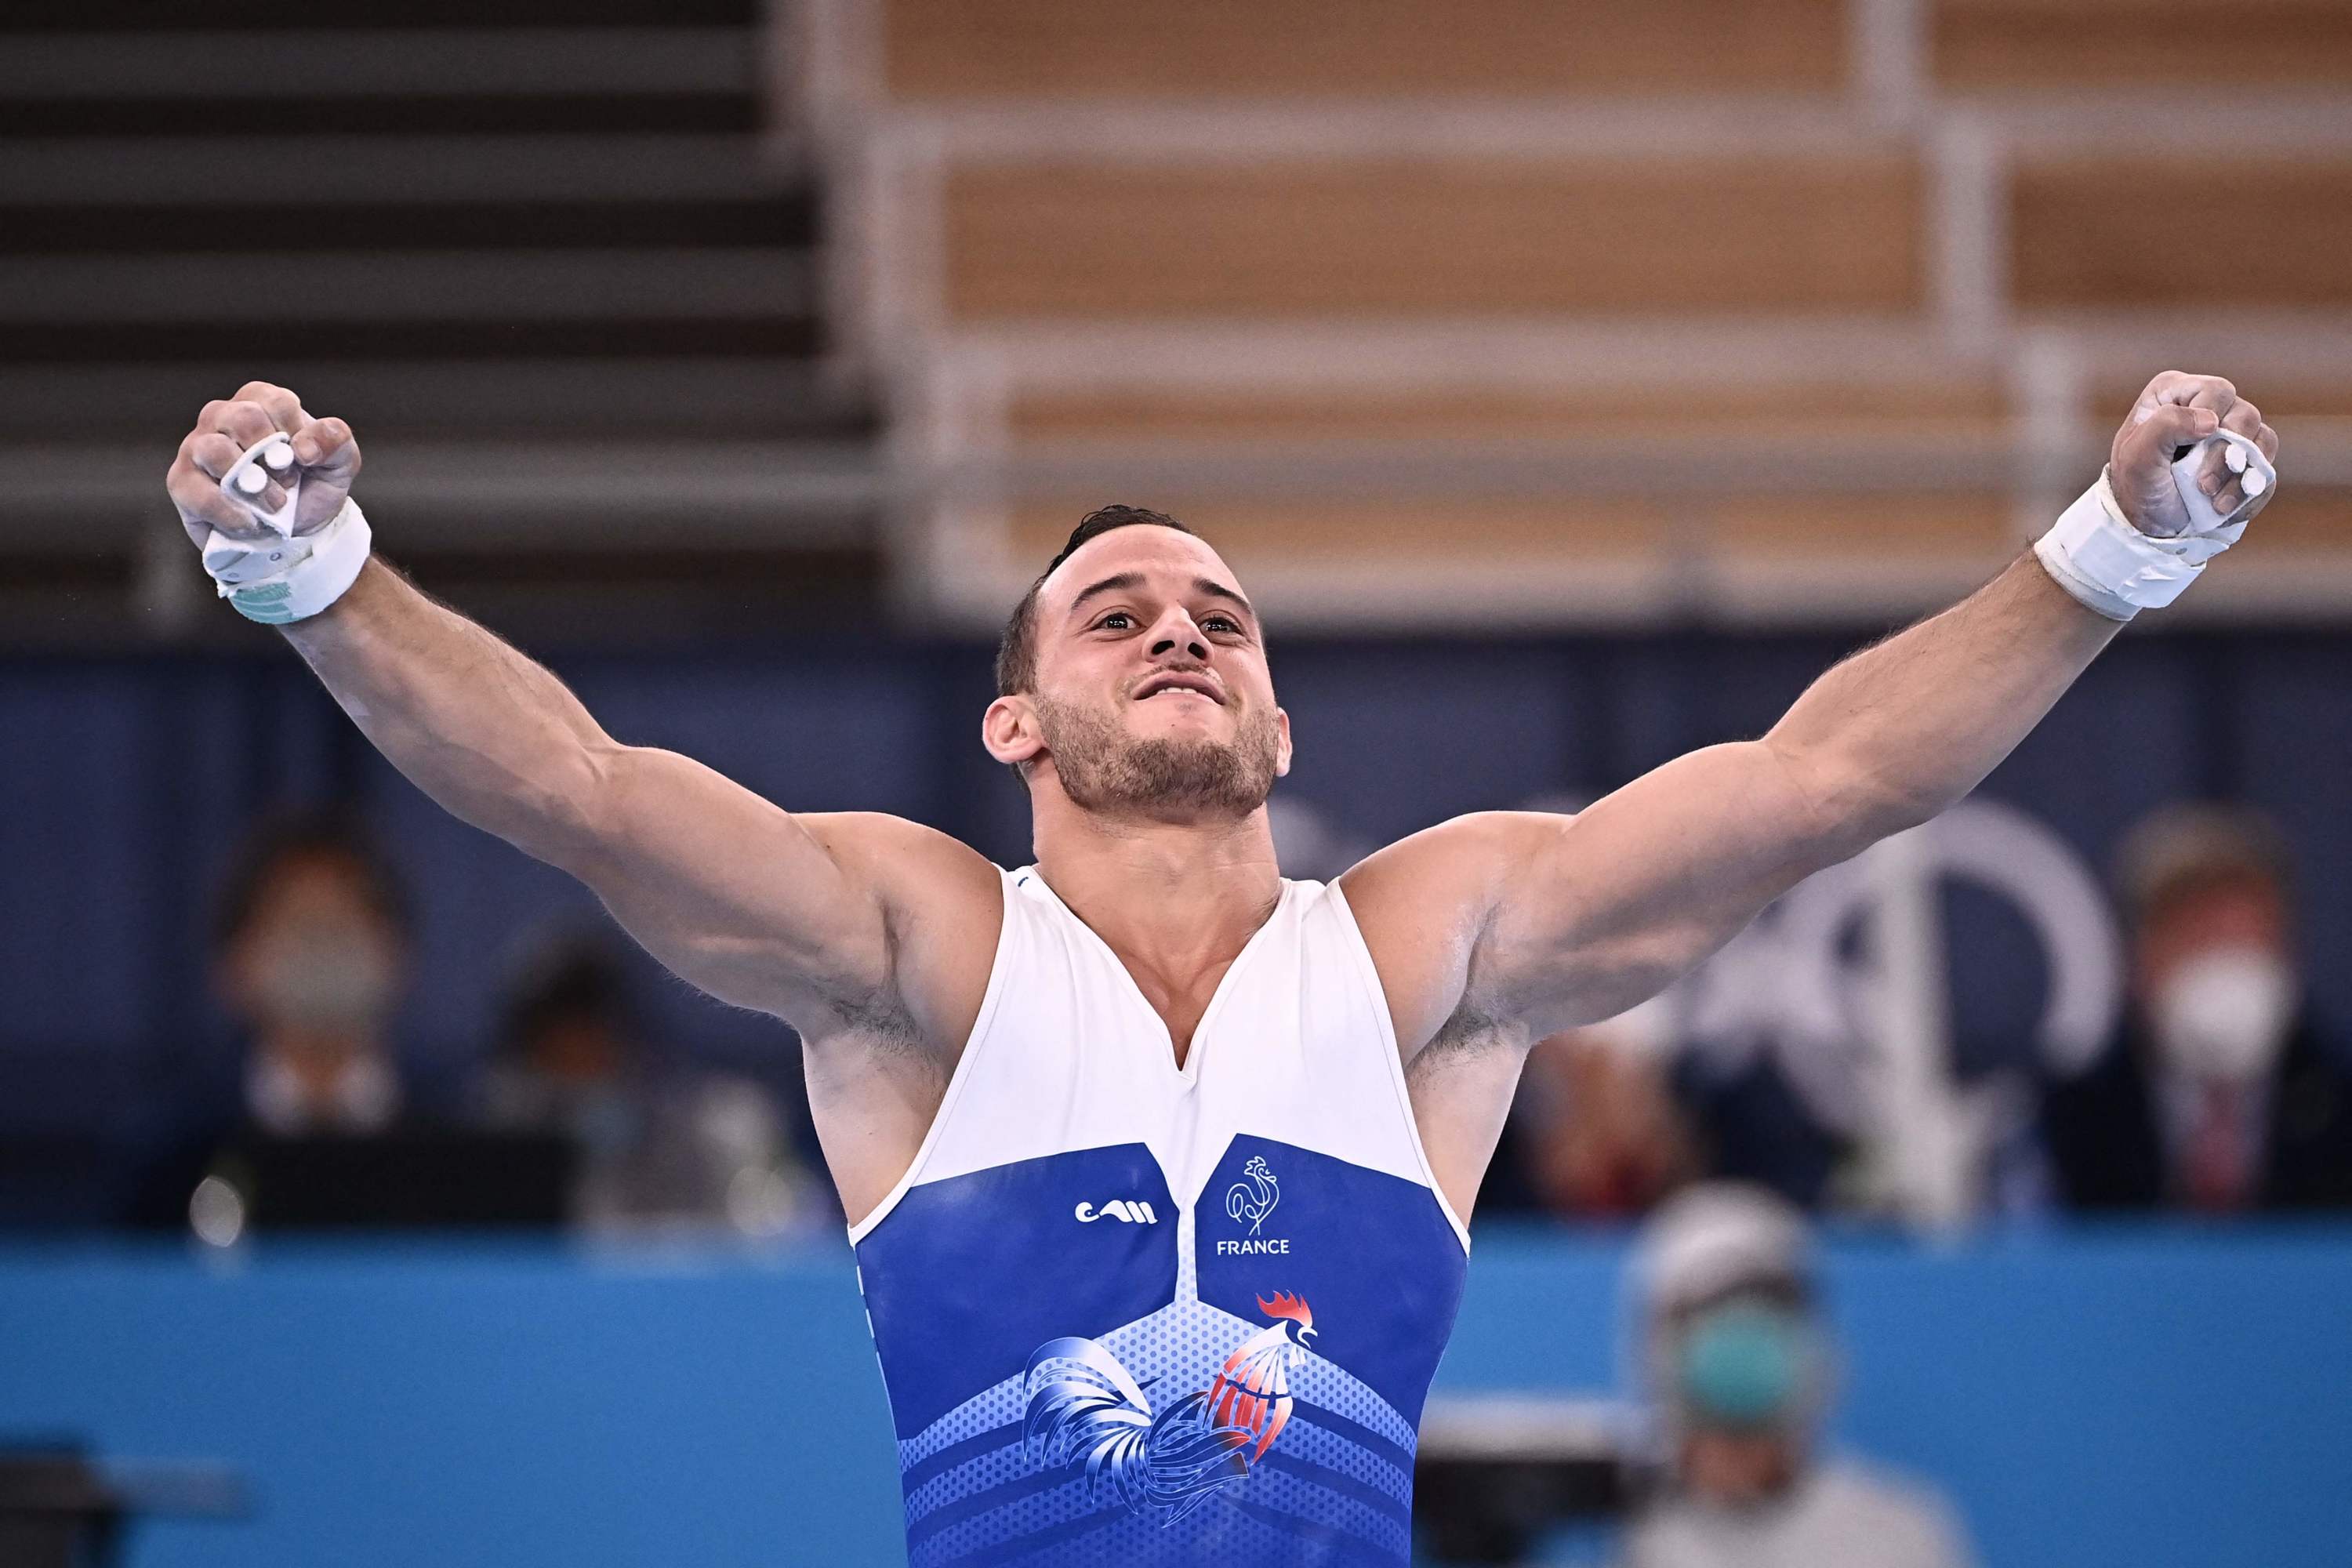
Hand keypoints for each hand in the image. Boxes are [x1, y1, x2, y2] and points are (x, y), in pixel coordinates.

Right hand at [164, 381, 361, 551]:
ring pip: (214, 450)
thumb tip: (304, 446)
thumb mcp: (339, 464)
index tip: (306, 460)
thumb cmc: (311, 487)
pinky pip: (198, 492)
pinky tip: (251, 522)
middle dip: (272, 457)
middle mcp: (222, 416)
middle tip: (289, 484)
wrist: (294, 533)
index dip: (296, 434)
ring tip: (274, 505)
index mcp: (261, 402)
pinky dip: (230, 512)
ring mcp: (196, 447)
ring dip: (252, 484)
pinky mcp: (182, 481)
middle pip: (241, 418)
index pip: (275, 401)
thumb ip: (335, 441)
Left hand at [2107, 371, 2277, 536]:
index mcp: (2175, 394)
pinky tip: (2224, 508)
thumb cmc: (2136, 485)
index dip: (2211, 420)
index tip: (2188, 452)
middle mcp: (2208, 406)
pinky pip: (2266, 468)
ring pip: (2263, 440)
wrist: (2149, 524)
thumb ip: (2166, 426)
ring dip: (2240, 476)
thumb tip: (2211, 420)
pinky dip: (2250, 491)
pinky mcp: (2248, 459)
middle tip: (2203, 486)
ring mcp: (2231, 432)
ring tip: (2214, 503)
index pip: (2215, 391)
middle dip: (2226, 456)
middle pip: (2244, 416)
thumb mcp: (2136, 456)